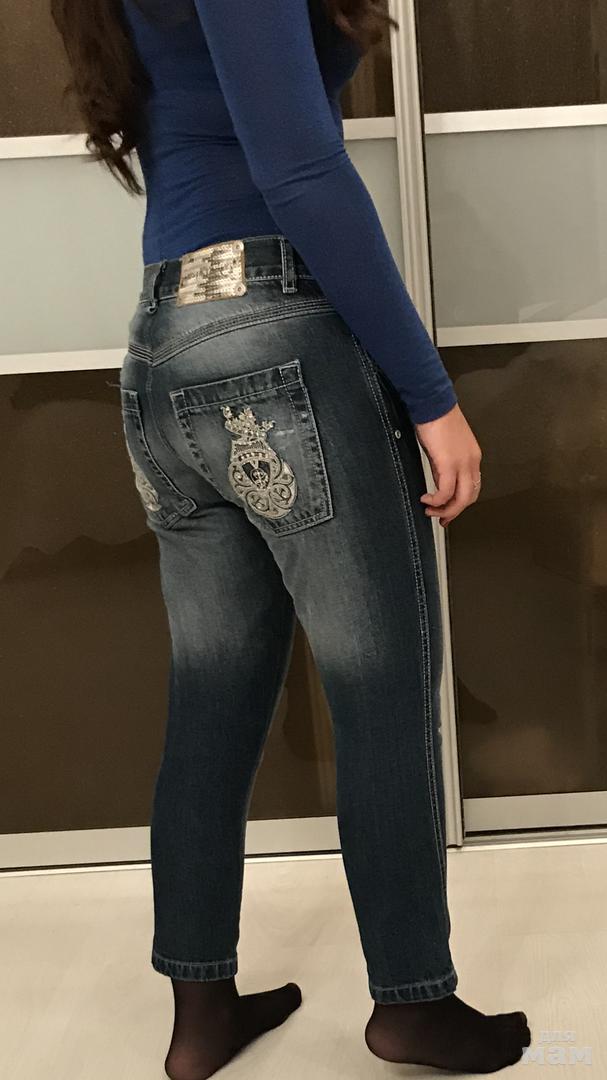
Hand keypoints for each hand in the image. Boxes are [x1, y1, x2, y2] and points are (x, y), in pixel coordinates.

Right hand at [414, 404, 481, 526]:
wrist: (432, 403)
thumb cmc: (436, 418)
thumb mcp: (444, 447)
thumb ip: (443, 465)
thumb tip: (437, 481)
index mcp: (472, 456)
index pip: (472, 487)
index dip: (460, 503)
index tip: (448, 510)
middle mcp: (471, 461)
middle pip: (470, 497)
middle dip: (454, 512)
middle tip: (440, 518)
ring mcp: (462, 463)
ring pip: (461, 499)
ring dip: (445, 510)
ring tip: (431, 510)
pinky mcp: (449, 463)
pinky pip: (445, 492)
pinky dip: (436, 500)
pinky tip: (426, 498)